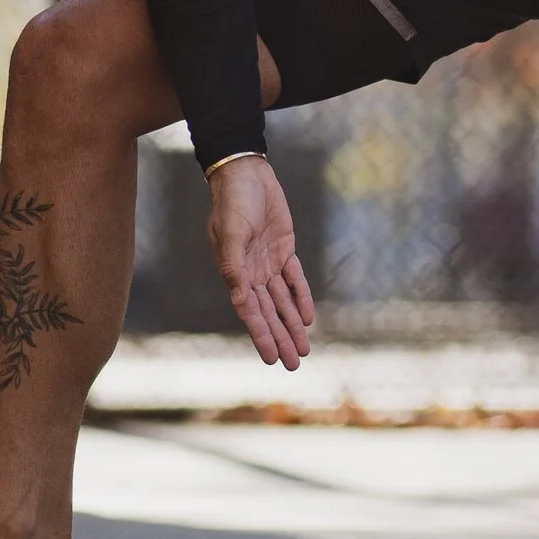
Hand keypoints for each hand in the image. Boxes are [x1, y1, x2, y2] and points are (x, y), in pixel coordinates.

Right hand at [207, 157, 315, 370]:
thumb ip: (233, 267)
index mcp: (234, 272)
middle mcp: (250, 273)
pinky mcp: (283, 250)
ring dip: (292, 325)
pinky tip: (308, 318)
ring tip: (303, 349)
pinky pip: (294, 279)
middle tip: (293, 364)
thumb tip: (239, 299)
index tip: (272, 359)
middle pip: (269, 313)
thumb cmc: (233, 202)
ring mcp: (267, 263)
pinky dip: (300, 298)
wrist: (245, 174)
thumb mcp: (231, 233)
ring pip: (282, 302)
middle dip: (281, 338)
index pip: (250, 312)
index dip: (262, 335)